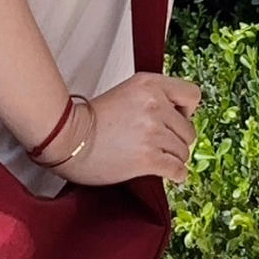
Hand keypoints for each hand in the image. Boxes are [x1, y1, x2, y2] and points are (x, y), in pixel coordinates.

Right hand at [65, 73, 201, 186]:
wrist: (67, 138)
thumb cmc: (89, 120)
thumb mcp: (126, 93)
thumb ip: (153, 99)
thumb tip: (177, 118)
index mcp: (150, 84)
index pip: (192, 94)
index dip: (187, 111)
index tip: (176, 119)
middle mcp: (155, 105)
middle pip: (189, 130)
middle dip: (177, 140)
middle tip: (159, 144)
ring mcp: (153, 132)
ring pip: (184, 152)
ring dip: (172, 158)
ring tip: (155, 158)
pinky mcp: (148, 158)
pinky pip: (178, 170)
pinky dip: (176, 175)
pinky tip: (167, 173)